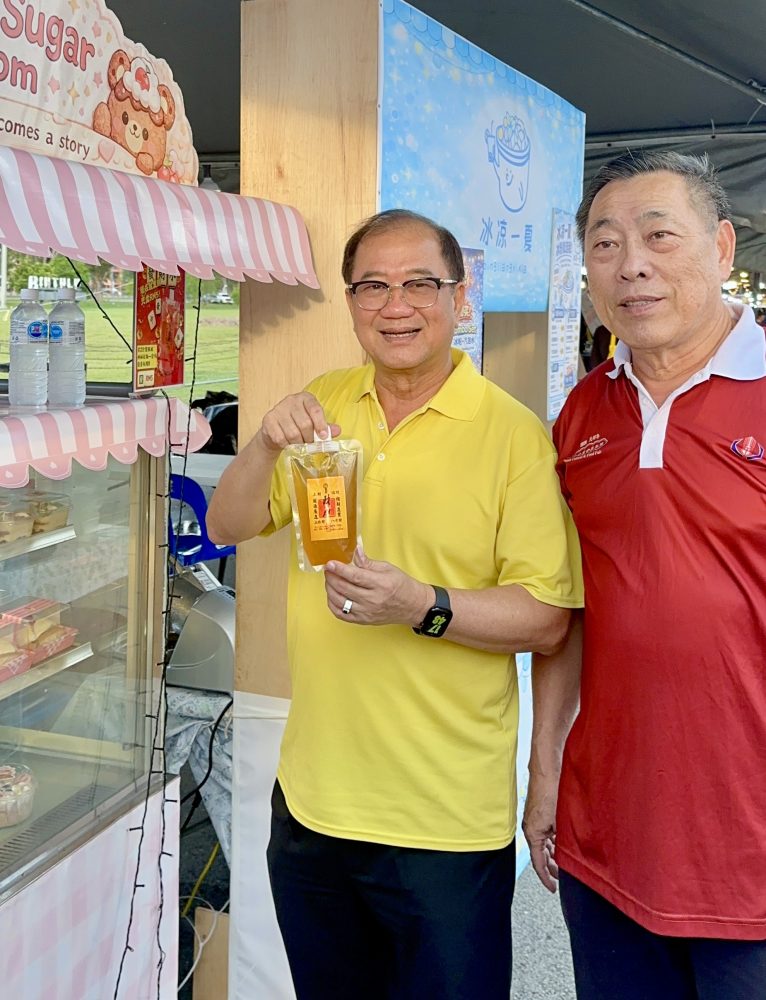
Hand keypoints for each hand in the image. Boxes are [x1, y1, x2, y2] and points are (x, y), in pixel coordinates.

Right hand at [257, 392, 340, 453]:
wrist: (276, 431)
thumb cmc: (298, 426)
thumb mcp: (314, 424)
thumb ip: (326, 427)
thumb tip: (337, 430)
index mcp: (306, 398)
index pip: (315, 410)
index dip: (321, 424)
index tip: (324, 437)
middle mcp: (291, 400)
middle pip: (305, 424)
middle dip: (310, 438)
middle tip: (310, 444)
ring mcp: (278, 409)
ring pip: (293, 433)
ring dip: (298, 443)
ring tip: (300, 444)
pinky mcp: (268, 419)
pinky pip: (281, 438)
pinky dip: (287, 445)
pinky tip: (288, 444)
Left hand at [324, 547, 431, 625]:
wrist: (412, 606)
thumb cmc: (402, 585)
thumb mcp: (388, 568)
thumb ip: (368, 562)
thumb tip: (355, 552)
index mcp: (381, 584)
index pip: (355, 576)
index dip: (339, 570)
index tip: (329, 564)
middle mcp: (373, 600)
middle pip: (345, 588)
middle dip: (332, 577)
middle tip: (328, 569)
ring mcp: (367, 612)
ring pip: (340, 602)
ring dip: (330, 589)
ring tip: (330, 580)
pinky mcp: (363, 621)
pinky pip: (341, 615)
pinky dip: (333, 604)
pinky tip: (332, 595)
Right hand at [522, 773, 559, 892]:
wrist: (548, 771)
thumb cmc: (550, 792)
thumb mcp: (560, 822)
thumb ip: (563, 841)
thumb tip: (569, 855)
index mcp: (533, 833)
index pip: (538, 862)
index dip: (546, 877)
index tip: (552, 887)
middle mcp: (531, 828)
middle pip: (541, 854)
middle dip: (551, 867)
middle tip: (561, 877)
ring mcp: (536, 820)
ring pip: (544, 844)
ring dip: (554, 854)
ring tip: (565, 862)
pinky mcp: (540, 813)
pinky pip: (546, 833)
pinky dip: (554, 841)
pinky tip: (564, 843)